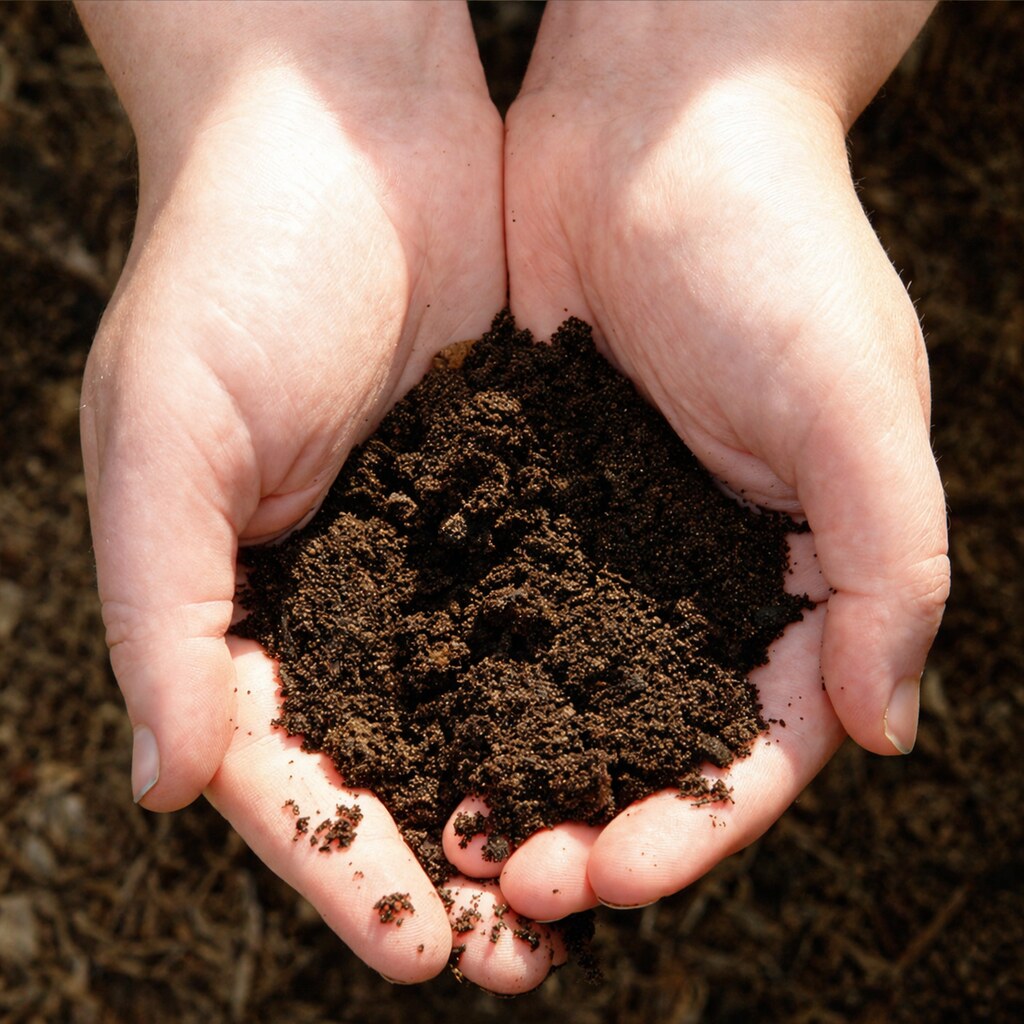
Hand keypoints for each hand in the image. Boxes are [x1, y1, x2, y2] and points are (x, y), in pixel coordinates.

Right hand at [78, 1, 561, 989]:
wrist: (348, 132)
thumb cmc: (232, 262)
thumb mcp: (166, 434)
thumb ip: (156, 609)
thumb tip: (167, 785)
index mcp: (235, 596)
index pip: (286, 768)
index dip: (344, 868)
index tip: (418, 953)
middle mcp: (333, 586)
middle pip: (389, 761)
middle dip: (448, 864)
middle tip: (521, 958)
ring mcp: (422, 546)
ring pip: (470, 707)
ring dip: (520, 799)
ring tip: (584, 888)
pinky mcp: (501, 494)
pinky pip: (535, 616)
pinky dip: (565, 692)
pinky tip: (615, 751)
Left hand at [465, 0, 948, 917]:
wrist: (653, 131)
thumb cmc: (776, 247)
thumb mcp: (854, 403)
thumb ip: (890, 562)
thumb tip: (885, 727)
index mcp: (797, 575)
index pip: (753, 744)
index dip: (693, 824)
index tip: (614, 876)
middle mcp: (702, 576)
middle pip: (648, 741)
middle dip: (592, 823)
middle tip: (512, 884)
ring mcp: (611, 541)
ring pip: (566, 693)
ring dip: (518, 770)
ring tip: (454, 834)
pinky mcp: (531, 495)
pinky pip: (498, 607)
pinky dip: (465, 675)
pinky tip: (413, 723)